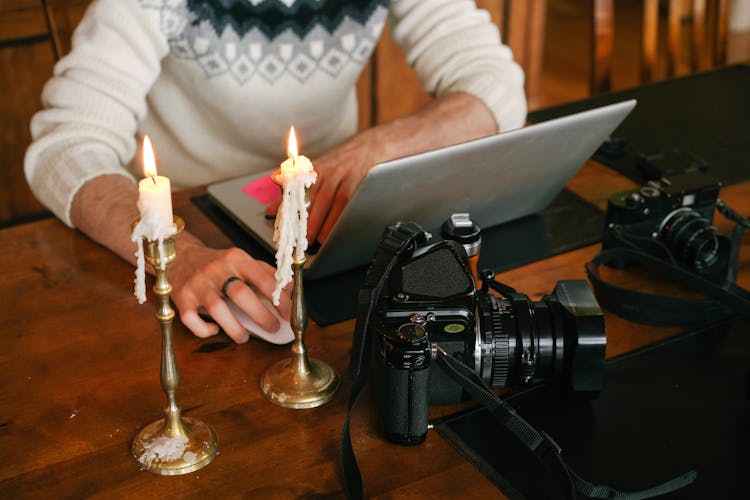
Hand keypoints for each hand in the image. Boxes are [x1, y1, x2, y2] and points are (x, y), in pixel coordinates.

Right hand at [168, 237, 290, 342]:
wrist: (179, 255)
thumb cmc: (217, 263)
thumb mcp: (242, 260)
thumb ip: (265, 273)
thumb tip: (288, 290)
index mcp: (236, 258)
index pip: (263, 279)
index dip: (279, 299)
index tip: (288, 314)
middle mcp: (216, 269)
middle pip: (241, 294)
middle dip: (261, 316)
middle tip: (272, 328)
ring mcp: (197, 284)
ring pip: (217, 309)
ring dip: (235, 328)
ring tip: (244, 337)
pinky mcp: (182, 298)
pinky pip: (191, 319)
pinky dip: (204, 329)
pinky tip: (215, 329)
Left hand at [266, 132, 378, 243]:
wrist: (369, 146)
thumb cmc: (340, 162)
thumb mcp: (315, 171)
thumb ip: (292, 189)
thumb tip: (271, 210)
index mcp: (314, 168)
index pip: (297, 187)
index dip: (288, 203)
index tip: (281, 220)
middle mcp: (330, 170)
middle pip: (318, 196)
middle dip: (310, 220)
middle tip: (304, 239)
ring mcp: (346, 175)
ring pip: (335, 200)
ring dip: (327, 221)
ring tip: (320, 239)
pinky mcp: (361, 180)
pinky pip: (352, 201)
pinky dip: (344, 216)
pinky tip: (340, 228)